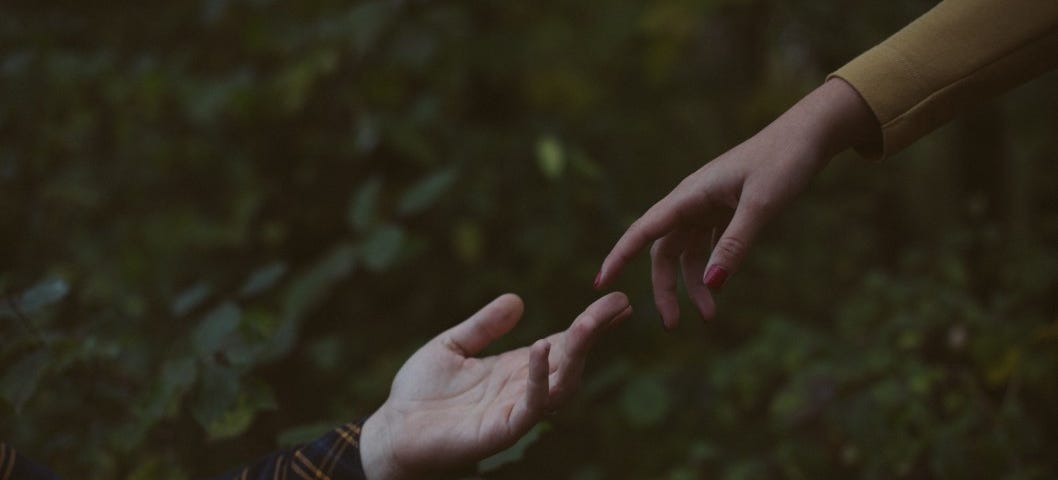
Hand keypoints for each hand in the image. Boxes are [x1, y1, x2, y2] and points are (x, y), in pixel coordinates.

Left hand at [359, 292, 631, 478]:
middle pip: (571, 359)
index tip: (618, 301)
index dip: (591, 323)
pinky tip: (543, 348)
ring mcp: (516, 410)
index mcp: (515, 368)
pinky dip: (541, 378)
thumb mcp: (452, 346)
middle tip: (618, 305)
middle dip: (595, 332)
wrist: (392, 430)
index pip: (563, 343)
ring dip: (578, 352)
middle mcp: (523, 388)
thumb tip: (518, 300)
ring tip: (589, 322)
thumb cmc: (418, 393)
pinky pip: (531, 405)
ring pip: (562, 383)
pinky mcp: (502, 430)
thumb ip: (483, 326)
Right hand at [596, 78, 876, 327]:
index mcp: (689, 195)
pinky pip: (706, 244)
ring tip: (709, 315)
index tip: (600, 283)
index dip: (619, 257)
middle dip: (664, 288)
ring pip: (685, 252)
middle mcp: (690, 200)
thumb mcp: (761, 206)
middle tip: (672, 325)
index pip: (644, 231)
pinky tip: (720, 286)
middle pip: (662, 251)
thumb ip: (735, 245)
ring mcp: (706, 205)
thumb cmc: (783, 163)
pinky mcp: (723, 208)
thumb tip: (712, 286)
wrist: (806, 136)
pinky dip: (710, 268)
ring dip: (692, 284)